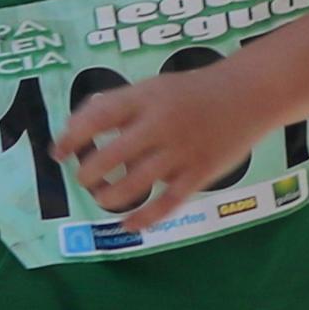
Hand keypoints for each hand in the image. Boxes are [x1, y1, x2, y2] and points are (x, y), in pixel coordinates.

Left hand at [52, 61, 263, 230]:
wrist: (250, 93)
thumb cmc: (194, 90)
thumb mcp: (154, 86)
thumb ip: (120, 103)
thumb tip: (79, 124)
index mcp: (145, 98)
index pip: (97, 118)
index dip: (72, 137)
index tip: (58, 153)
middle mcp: (160, 125)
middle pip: (109, 156)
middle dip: (88, 173)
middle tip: (84, 179)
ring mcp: (180, 152)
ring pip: (134, 184)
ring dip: (109, 196)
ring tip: (103, 197)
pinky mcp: (199, 174)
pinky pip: (167, 203)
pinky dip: (144, 217)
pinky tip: (128, 224)